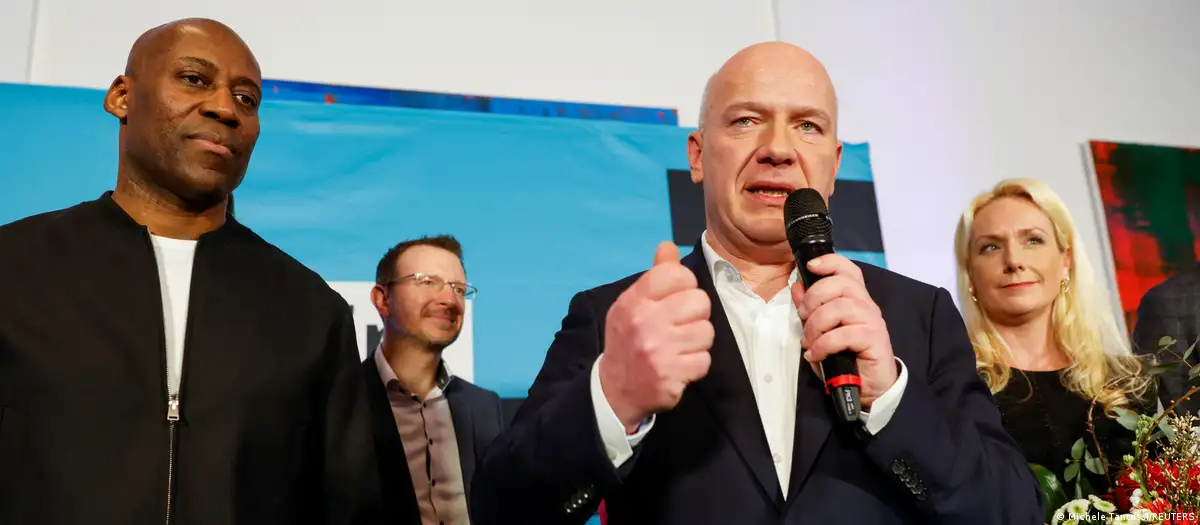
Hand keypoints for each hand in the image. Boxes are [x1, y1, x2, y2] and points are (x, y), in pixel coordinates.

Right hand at [599, 242, 713, 432]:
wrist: (614, 389)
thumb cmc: (628, 340)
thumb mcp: (633, 305)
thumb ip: (654, 276)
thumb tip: (668, 246)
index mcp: (634, 300)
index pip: (676, 274)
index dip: (686, 284)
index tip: (678, 298)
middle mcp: (645, 322)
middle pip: (699, 301)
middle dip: (696, 313)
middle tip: (682, 324)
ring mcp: (658, 350)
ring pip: (706, 331)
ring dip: (698, 340)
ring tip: (681, 346)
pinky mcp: (671, 375)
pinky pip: (705, 360)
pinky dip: (696, 364)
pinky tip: (681, 365)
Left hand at [792, 254, 896, 407]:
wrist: (868, 386)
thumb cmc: (844, 357)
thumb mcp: (820, 331)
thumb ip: (809, 309)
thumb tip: (796, 287)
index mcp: (855, 299)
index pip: (848, 270)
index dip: (830, 262)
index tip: (810, 267)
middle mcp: (866, 305)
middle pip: (841, 284)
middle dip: (814, 298)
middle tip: (803, 317)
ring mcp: (872, 321)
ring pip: (840, 308)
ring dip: (816, 324)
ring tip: (808, 341)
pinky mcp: (875, 340)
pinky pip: (844, 334)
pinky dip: (823, 344)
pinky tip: (815, 355)